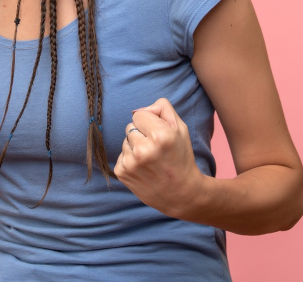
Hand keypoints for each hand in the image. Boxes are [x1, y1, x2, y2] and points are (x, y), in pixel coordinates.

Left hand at [113, 97, 204, 218]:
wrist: (182, 193)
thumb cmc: (181, 158)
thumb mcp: (180, 128)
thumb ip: (162, 108)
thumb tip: (138, 110)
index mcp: (160, 136)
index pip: (139, 115)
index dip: (149, 123)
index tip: (159, 135)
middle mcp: (143, 149)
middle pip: (130, 127)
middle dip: (141, 134)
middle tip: (156, 149)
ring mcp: (131, 163)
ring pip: (125, 141)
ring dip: (135, 147)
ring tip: (150, 160)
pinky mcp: (122, 173)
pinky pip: (121, 156)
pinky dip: (130, 160)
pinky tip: (143, 169)